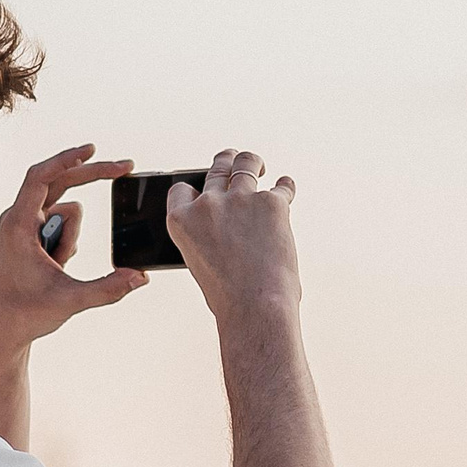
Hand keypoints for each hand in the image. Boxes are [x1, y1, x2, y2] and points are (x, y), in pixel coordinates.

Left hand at [0, 144, 147, 347]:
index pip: (40, 177)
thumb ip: (107, 289)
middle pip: (60, 181)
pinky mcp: (32, 234)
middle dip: (91, 175)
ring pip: (66, 211)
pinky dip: (68, 242)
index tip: (91, 150)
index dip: (66, 159)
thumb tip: (140, 277)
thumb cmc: (25, 314)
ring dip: (73, 236)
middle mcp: (18, 218)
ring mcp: (25, 225)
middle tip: (124, 168)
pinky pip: (62, 224)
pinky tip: (56, 266)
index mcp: (17, 225)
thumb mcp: (70, 300)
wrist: (3, 330)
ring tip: (58, 267)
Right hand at [165, 149, 299, 327]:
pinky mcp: (271, 203)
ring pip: (246, 164)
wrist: (255, 306)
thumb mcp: (200, 263)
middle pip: (216, 169)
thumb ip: (206, 236)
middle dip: (225, 161)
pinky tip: (285, 187)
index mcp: (182, 221)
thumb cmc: (228, 296)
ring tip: (259, 166)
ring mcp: (240, 199)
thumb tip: (227, 227)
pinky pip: (281, 187)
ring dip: (252, 163)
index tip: (203, 188)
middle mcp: (208, 204)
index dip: (193, 187)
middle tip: (233, 160)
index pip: (181, 189)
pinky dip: (285, 188)